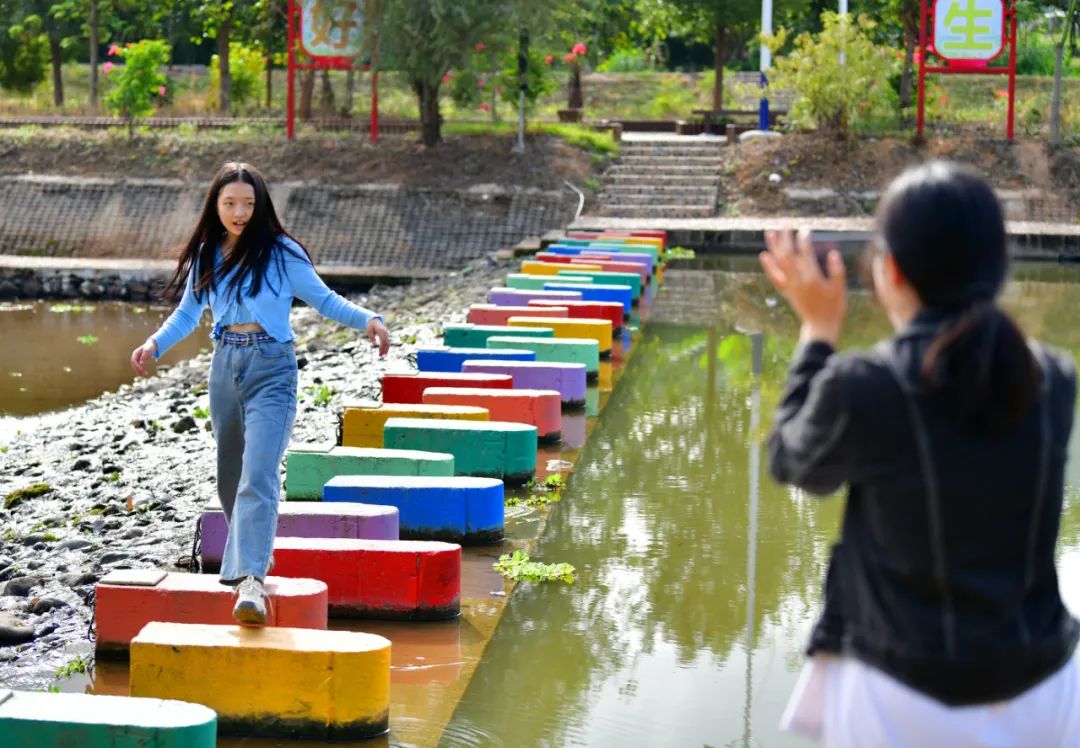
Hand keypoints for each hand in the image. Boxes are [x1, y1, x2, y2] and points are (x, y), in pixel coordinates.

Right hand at [130, 339, 156, 376]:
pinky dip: (141, 370)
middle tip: (142, 374)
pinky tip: (145, 373)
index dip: (136, 365)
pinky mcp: (140, 361)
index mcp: (135, 353)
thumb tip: (141, 363)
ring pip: (136, 367)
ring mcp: (137, 359)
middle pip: (134, 365)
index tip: (140, 369)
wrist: (151, 345)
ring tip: (144, 375)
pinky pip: (139, 367)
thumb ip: (144, 356)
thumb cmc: (149, 347)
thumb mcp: (148, 350)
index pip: (133, 361)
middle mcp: (135, 357)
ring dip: (139, 371)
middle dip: (137, 370)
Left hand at [366, 318, 389, 356]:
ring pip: (388, 343)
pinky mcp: (386, 336)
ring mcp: (387, 334)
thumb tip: (373, 343)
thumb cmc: (370, 326)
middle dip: (384, 350)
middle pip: (386, 342)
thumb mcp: (369, 330)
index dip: (382, 347)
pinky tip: (384, 352)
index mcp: (381, 331)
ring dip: (386, 349)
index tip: (379, 353)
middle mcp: (385, 333)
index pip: (383, 340)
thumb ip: (371, 336)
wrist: (374, 321)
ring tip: (382, 355)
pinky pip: (387, 342)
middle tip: (380, 356)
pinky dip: (386, 347)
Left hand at [759, 228, 846, 346]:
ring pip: (778, 263)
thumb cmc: (833, 306)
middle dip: (786, 238)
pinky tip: (764, 255)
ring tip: (770, 232)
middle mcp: (798, 281)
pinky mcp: (786, 291)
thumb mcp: (839, 289)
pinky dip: (768, 266)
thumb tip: (833, 252)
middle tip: (786, 224)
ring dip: (774, 247)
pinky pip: (774, 277)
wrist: (820, 325)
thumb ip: (837, 270)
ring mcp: (790, 286)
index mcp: (812, 279)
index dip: (804, 241)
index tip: (804, 229)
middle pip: (788, 255)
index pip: (805, 255)